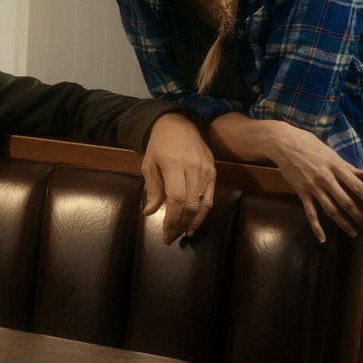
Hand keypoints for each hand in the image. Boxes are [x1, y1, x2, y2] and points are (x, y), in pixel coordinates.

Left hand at [142, 113, 216, 243]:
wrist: (179, 124)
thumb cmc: (160, 145)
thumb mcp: (149, 164)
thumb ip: (152, 189)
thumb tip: (149, 212)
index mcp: (175, 165)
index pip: (176, 198)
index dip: (171, 219)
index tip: (164, 233)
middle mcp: (194, 168)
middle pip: (190, 204)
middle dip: (180, 225)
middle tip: (170, 237)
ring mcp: (206, 170)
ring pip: (202, 204)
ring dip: (192, 222)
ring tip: (182, 234)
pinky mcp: (213, 171)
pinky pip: (211, 198)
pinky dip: (203, 213)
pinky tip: (194, 223)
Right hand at [264, 121, 362, 242]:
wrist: (283, 144)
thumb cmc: (308, 144)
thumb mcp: (330, 152)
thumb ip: (347, 166)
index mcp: (336, 167)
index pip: (357, 186)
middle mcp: (326, 178)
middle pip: (346, 202)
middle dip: (359, 216)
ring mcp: (313, 187)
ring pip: (331, 210)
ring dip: (344, 223)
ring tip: (354, 233)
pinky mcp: (302, 192)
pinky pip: (310, 213)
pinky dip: (316, 227)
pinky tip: (322, 239)